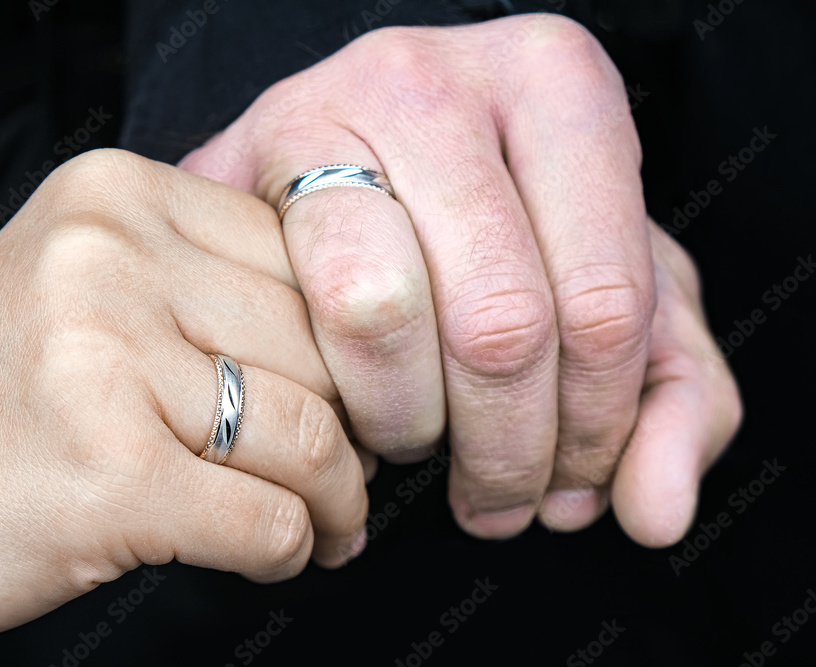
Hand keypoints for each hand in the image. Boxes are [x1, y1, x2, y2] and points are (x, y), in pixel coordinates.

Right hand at [0, 149, 368, 642]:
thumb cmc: (16, 379)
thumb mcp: (99, 276)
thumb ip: (214, 275)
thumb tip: (360, 338)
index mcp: (121, 195)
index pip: (305, 260)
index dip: (348, 342)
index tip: (352, 394)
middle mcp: (109, 261)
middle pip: (319, 348)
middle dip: (356, 428)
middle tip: (351, 471)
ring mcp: (106, 365)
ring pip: (310, 436)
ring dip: (337, 497)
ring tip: (328, 520)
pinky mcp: (111, 475)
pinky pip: (268, 518)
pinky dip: (292, 547)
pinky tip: (279, 552)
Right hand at [179, 15, 740, 543]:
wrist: (347, 164)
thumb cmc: (503, 226)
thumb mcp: (617, 290)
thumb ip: (672, 392)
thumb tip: (656, 509)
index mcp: (558, 85)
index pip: (605, 298)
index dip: (594, 426)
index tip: (574, 482)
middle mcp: (441, 80)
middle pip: (498, 318)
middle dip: (506, 451)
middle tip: (501, 501)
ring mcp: (332, 109)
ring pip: (384, 314)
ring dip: (412, 425)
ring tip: (428, 445)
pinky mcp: (245, 158)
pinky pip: (302, 313)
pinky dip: (343, 394)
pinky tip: (366, 410)